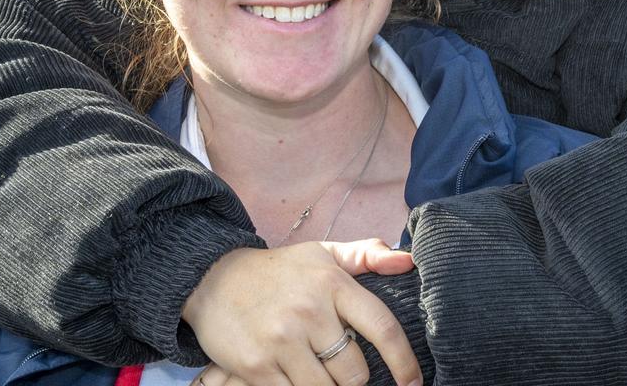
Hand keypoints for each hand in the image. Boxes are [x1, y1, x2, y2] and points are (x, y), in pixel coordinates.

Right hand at [182, 240, 420, 385]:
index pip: (382, 327)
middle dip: (354, 377)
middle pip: (355, 371)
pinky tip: (292, 375)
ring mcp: (282, 340)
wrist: (213, 277)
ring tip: (315, 368)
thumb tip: (407, 261)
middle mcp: (309, 311)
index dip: (404, 361)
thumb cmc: (279, 270)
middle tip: (339, 364)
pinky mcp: (256, 366)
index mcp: (332, 283)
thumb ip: (366, 255)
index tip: (413, 381)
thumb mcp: (322, 254)